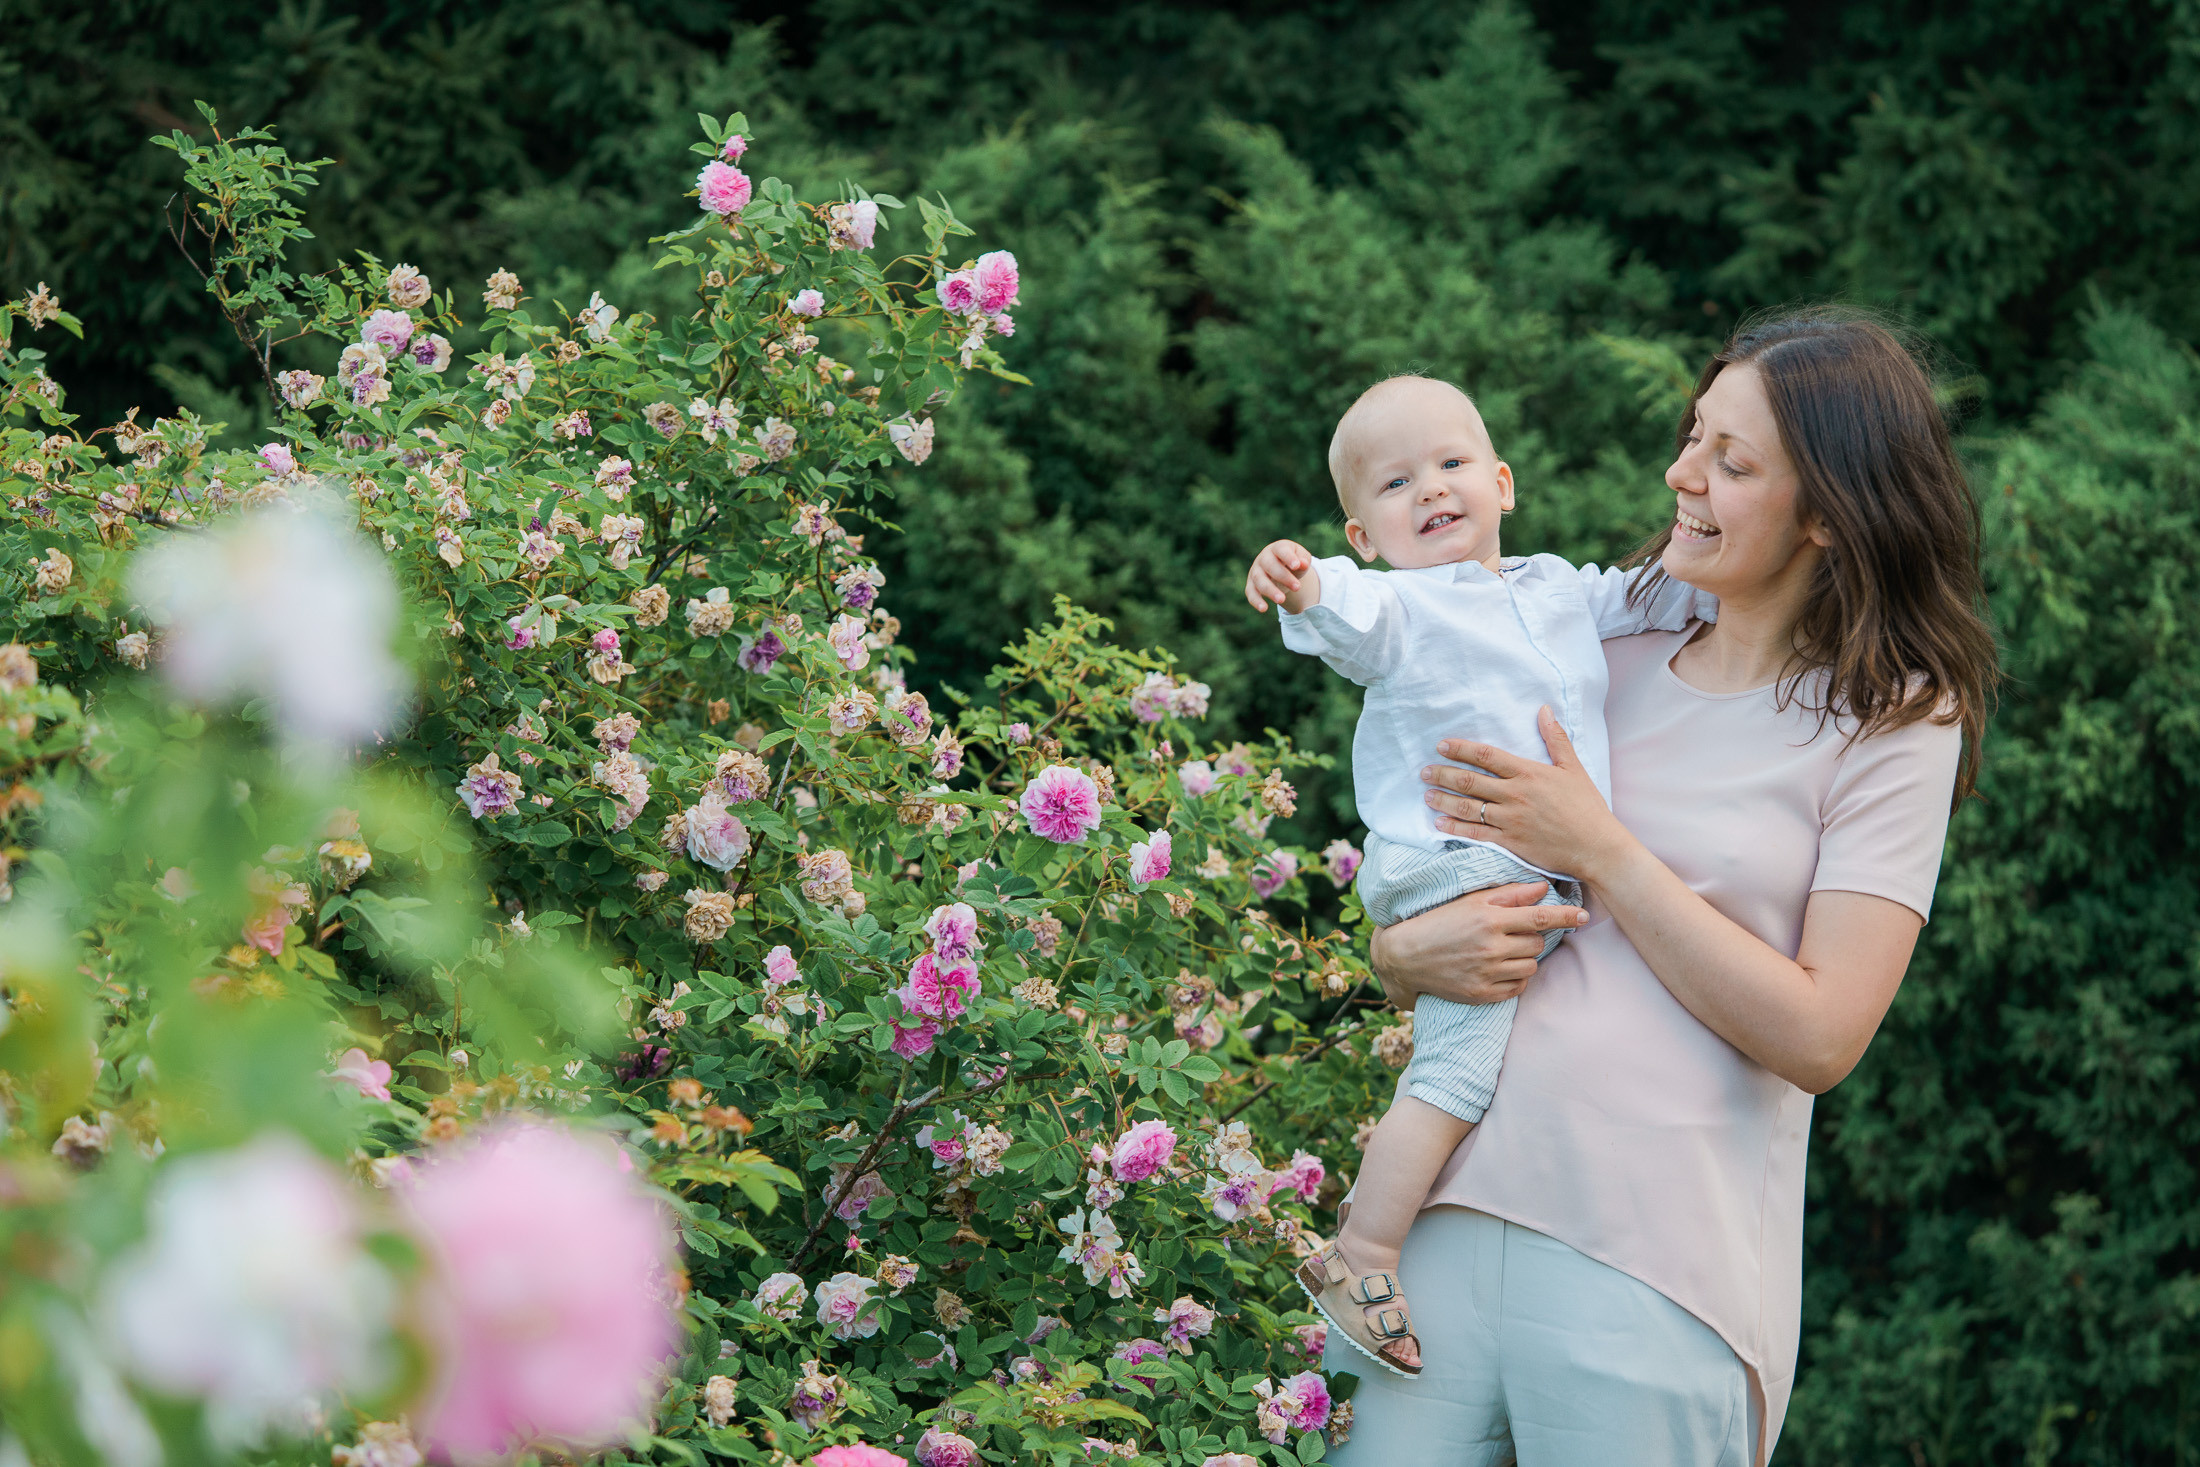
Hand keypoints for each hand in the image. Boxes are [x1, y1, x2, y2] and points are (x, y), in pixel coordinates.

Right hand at [1245, 539, 1319, 613]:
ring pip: (1259, 580)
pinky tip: (1263, 609)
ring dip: (1270, 590)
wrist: (1281, 568)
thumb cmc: (1293, 562)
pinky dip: (1256, 601)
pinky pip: (1250, 593)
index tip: (1297, 566)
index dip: (1288, 557)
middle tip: (1297, 587)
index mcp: (1277, 548)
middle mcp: (1263, 558)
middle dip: (1283, 577)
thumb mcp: (1302, 559)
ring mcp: (1255, 571)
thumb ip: (1304, 560)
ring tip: (1282, 600)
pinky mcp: (1251, 585)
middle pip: (1270, 566)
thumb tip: (1303, 563)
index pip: (1281, 550)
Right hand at [1369, 882, 1586, 1007]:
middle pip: (1538, 943)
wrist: (1406, 956)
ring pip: (1531, 966)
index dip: (1566, 916)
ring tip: (1505, 950)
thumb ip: (1509, 894)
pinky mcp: (1482, 994)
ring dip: (1525, 957)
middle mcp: (1490, 946)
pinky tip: (1499, 967)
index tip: (1584, 916)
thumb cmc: (1440, 920)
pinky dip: (1516, 977)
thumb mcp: (1471, 900)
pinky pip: (1518, 987)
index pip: (1539, 916)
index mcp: (1489, 918)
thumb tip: (1543, 887)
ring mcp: (1487, 973)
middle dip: (1533, 937)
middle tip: (1515, 932)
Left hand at [1421, 707, 1634, 881]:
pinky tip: (1439, 823)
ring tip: (1427, 794)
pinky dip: (1455, 828)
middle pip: (1470, 781)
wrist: (1597, 847)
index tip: (1442, 746)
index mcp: (1529, 774)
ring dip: (1443, 800)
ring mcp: (1511, 820)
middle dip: (1443, 774)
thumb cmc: (1587, 807)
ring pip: (1468, 808)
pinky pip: (1476, 834)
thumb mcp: (1574, 768)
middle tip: (1424, 771)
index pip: (1487, 756)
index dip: (1460, 749)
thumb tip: (1544, 709)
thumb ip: (1556, 739)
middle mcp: (1516, 795)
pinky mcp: (1510, 843)